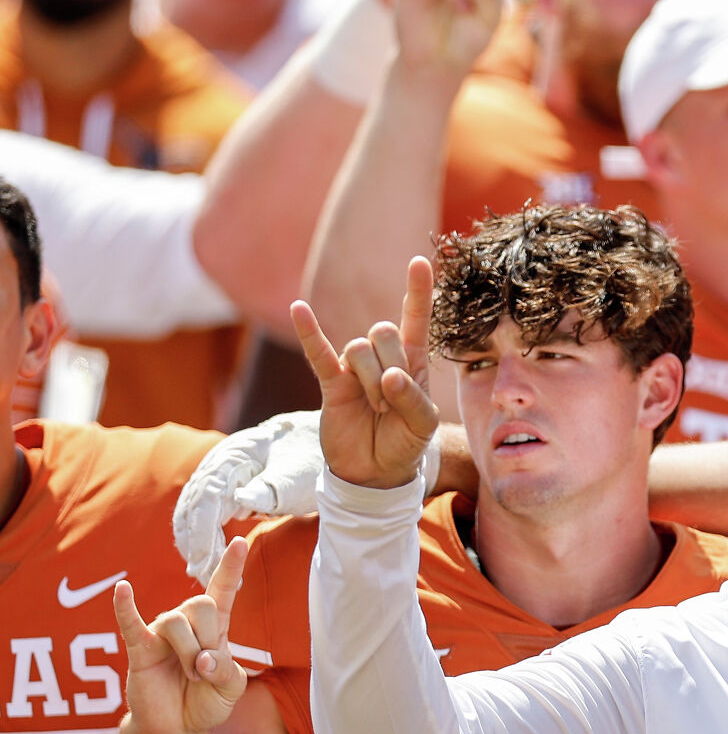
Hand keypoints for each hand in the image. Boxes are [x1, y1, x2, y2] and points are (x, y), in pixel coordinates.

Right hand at [114, 539, 249, 733]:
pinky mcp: (139, 648)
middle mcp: (187, 623)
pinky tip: (122, 590)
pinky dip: (125, 607)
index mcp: (215, 627)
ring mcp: (161, 634)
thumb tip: (203, 660)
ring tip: (191, 676)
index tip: (241, 541)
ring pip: (176, 621)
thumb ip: (227, 671)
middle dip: (209, 639)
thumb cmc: (206, 702)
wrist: (177, 728)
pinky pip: (130, 623)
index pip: (223, 589)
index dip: (231, 566)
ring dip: (189, 651)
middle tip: (205, 670)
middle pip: (202, 604)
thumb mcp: (231, 689)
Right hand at [172, 411, 322, 580]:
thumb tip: (240, 500)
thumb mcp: (295, 477)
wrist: (312, 443)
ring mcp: (214, 475)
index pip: (205, 500)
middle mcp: (215, 465)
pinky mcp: (220, 488)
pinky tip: (205, 556)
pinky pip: (201, 513)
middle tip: (202, 577)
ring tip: (201, 573)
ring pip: (191, 512)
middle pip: (192, 508)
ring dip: (192, 543)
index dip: (202, 535)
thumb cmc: (307, 460)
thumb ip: (268, 489)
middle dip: (194, 544)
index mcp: (230, 458)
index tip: (205, 564)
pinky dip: (199, 535)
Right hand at [293, 256, 439, 491]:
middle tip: (393, 404)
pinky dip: (309, 331)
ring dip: (370, 382)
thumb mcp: (422, 426)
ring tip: (376, 410)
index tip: (419, 261)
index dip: (418, 291)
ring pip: (359, 348)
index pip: (416, 319)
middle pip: (384, 332)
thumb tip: (389, 378)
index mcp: (412, 361)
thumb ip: (413, 400)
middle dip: (392, 368)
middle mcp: (382, 357)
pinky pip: (318, 352)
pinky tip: (299, 309)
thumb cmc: (404, 442)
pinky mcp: (331, 382)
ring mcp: (354, 368)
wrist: (374, 472)